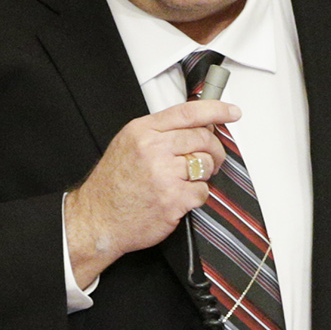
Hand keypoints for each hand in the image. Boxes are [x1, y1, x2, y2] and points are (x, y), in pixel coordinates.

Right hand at [64, 101, 238, 288]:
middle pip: (203, 139)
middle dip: (214, 150)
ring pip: (206, 165)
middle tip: (213, 159)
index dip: (216, 110)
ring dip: (203, 175)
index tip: (232, 112)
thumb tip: (197, 127)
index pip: (188, 112)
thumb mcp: (128, 145)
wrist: (98, 220)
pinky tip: (180, 198)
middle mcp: (153, 149)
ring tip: (186, 181)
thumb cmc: (113, 186)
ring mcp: (164, 175)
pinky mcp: (173, 200)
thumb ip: (160, 133)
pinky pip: (202, 192)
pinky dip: (196, 196)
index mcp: (142, 132)